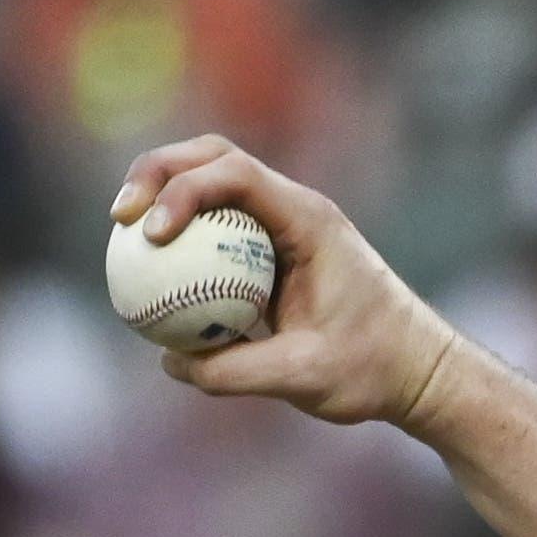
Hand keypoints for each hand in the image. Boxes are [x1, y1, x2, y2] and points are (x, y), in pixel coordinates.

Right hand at [110, 134, 462, 428]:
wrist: (417, 371)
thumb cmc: (374, 370)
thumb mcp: (307, 378)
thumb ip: (237, 372)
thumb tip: (171, 362)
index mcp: (310, 221)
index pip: (235, 174)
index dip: (182, 190)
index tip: (151, 235)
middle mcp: (296, 209)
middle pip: (213, 158)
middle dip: (158, 173)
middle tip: (119, 218)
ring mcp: (285, 226)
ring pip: (213, 186)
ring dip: (164, 196)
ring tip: (123, 237)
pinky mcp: (275, 252)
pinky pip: (219, 231)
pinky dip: (183, 240)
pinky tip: (151, 275)